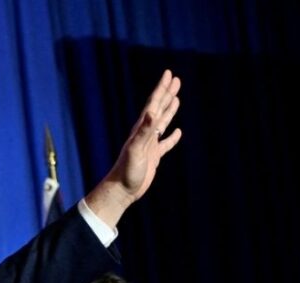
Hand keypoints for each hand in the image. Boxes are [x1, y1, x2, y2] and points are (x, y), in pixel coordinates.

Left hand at [85, 69, 182, 227]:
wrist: (121, 191)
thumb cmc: (126, 171)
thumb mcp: (135, 149)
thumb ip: (144, 131)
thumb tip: (152, 112)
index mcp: (141, 129)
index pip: (153, 104)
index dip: (162, 89)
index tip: (169, 74)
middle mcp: (145, 134)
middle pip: (159, 109)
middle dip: (167, 93)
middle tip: (176, 79)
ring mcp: (149, 145)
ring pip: (162, 123)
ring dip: (169, 110)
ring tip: (176, 98)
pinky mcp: (153, 157)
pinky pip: (165, 144)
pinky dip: (172, 137)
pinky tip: (177, 132)